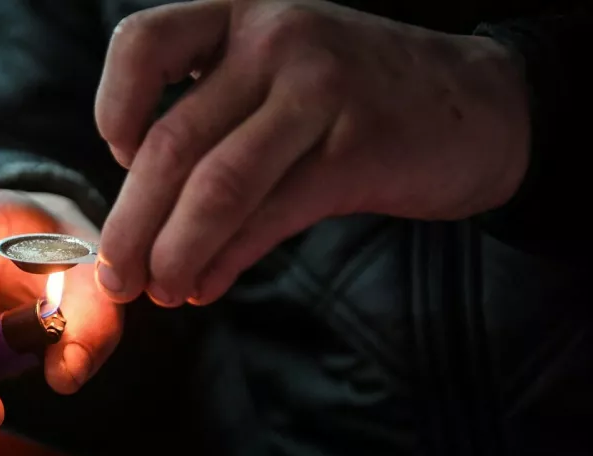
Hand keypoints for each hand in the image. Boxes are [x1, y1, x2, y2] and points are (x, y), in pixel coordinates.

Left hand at [94, 0, 529, 305]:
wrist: (479, 106)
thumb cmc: (356, 98)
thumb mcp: (280, 80)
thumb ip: (214, 124)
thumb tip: (140, 222)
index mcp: (241, 17)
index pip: (143, 45)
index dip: (113, 108)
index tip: (118, 161)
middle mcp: (275, 42)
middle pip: (172, 144)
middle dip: (131, 224)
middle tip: (115, 277)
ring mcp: (319, 91)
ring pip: (217, 188)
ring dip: (174, 253)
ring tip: (158, 292)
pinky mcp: (357, 150)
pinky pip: (269, 217)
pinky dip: (226, 261)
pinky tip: (207, 284)